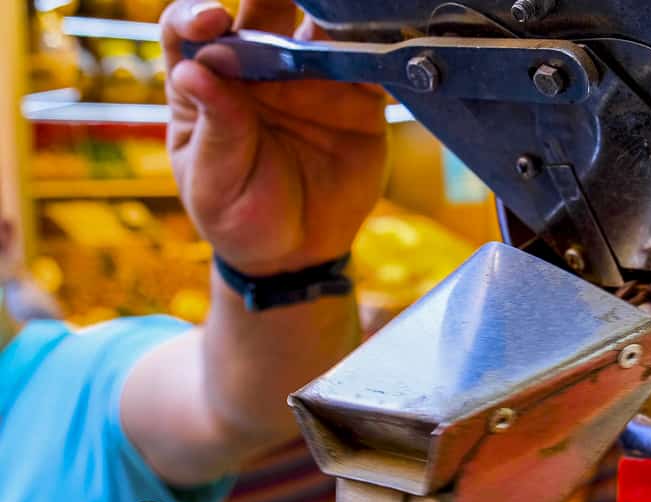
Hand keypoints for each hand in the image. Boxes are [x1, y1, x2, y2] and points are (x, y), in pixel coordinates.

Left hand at [161, 0, 387, 275]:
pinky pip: (372, 65)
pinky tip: (384, 44)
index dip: (196, 14)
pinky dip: (381, 50)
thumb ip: (215, 128)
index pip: (190, 29)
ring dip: (332, 14)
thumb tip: (194, 70)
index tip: (213, 22)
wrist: (297, 253)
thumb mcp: (215, 182)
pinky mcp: (358, 99)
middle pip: (261, 10)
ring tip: (343, 12)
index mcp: (208, 81)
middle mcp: (257, 67)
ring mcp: (311, 79)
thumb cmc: (239, 215)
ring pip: (321, 27)